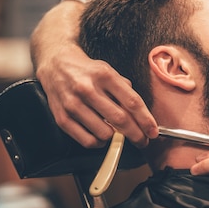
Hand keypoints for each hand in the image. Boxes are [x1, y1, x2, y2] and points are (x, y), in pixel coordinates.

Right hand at [36, 44, 157, 147]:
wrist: (55, 64)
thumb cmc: (87, 70)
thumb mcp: (109, 71)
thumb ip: (125, 90)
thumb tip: (141, 114)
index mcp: (104, 76)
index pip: (132, 102)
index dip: (146, 120)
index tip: (153, 131)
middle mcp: (88, 89)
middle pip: (120, 119)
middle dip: (136, 135)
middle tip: (143, 141)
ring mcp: (73, 104)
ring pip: (104, 133)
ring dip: (116, 139)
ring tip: (118, 134)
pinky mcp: (62, 118)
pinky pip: (86, 140)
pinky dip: (99, 143)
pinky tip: (102, 137)